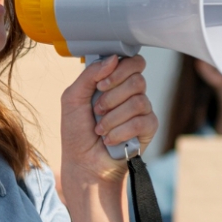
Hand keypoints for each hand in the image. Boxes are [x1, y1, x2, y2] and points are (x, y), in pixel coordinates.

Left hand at [61, 55, 157, 185]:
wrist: (83, 162)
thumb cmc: (77, 131)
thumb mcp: (73, 97)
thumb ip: (90, 74)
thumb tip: (113, 58)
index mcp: (115, 82)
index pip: (133, 62)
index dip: (119, 71)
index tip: (101, 85)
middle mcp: (131, 93)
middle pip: (137, 80)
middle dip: (112, 97)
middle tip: (97, 110)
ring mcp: (142, 110)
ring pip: (139, 102)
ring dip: (113, 117)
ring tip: (100, 129)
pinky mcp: (148, 128)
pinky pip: (142, 122)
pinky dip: (121, 131)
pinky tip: (109, 139)